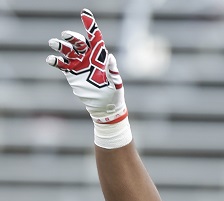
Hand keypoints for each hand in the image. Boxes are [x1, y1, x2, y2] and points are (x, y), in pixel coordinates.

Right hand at [46, 9, 126, 124]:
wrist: (104, 107)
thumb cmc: (113, 95)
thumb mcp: (116, 84)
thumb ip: (112, 71)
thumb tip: (110, 58)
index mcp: (101, 57)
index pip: (95, 38)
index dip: (90, 25)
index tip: (85, 13)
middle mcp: (89, 58)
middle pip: (79, 42)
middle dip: (72, 36)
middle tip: (65, 35)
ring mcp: (79, 65)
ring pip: (68, 51)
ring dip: (60, 46)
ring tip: (54, 43)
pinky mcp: (72, 73)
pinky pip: (61, 64)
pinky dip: (55, 60)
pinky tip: (51, 59)